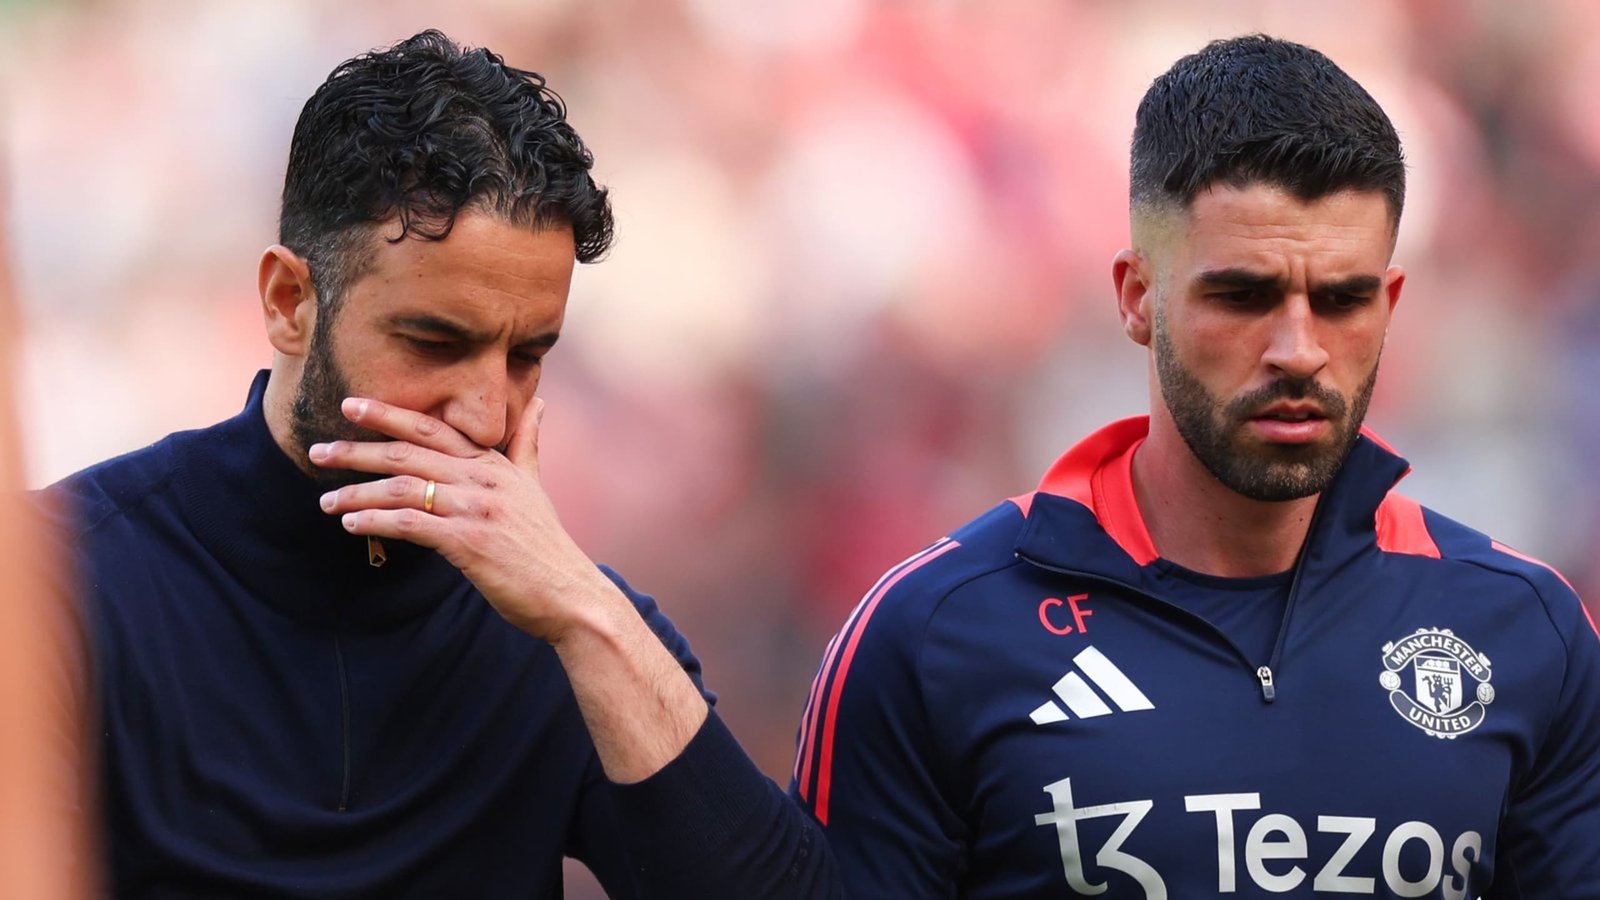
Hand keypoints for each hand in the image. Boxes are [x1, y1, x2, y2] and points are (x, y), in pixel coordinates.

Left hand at [310, 396, 618, 642]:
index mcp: (494, 464)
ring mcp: (476, 509)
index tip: (349, 406)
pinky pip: (411, 523)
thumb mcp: (535, 486)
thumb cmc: (546, 545)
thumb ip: (526, 443)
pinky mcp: (469, 542)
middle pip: (408, 453)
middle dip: (358, 450)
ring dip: (358, 492)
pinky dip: (376, 521)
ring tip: (326, 501)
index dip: (389, 415)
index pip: (433, 429)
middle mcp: (484, 479)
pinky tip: (351, 524)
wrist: (570, 593)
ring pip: (403, 488)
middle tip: (319, 450)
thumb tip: (539, 401)